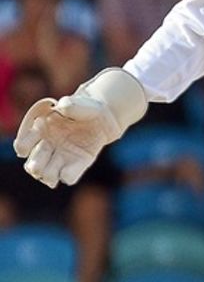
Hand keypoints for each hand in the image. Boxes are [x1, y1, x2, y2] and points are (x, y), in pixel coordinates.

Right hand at [13, 68, 146, 187]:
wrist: (102, 119)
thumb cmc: (85, 108)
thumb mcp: (79, 104)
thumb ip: (70, 105)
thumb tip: (62, 106)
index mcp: (41, 129)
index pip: (24, 141)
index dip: (23, 146)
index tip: (23, 150)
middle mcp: (47, 145)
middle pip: (35, 161)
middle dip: (34, 166)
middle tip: (36, 168)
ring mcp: (61, 156)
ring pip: (47, 172)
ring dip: (47, 176)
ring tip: (51, 178)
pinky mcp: (77, 164)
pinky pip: (69, 175)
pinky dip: (67, 176)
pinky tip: (67, 175)